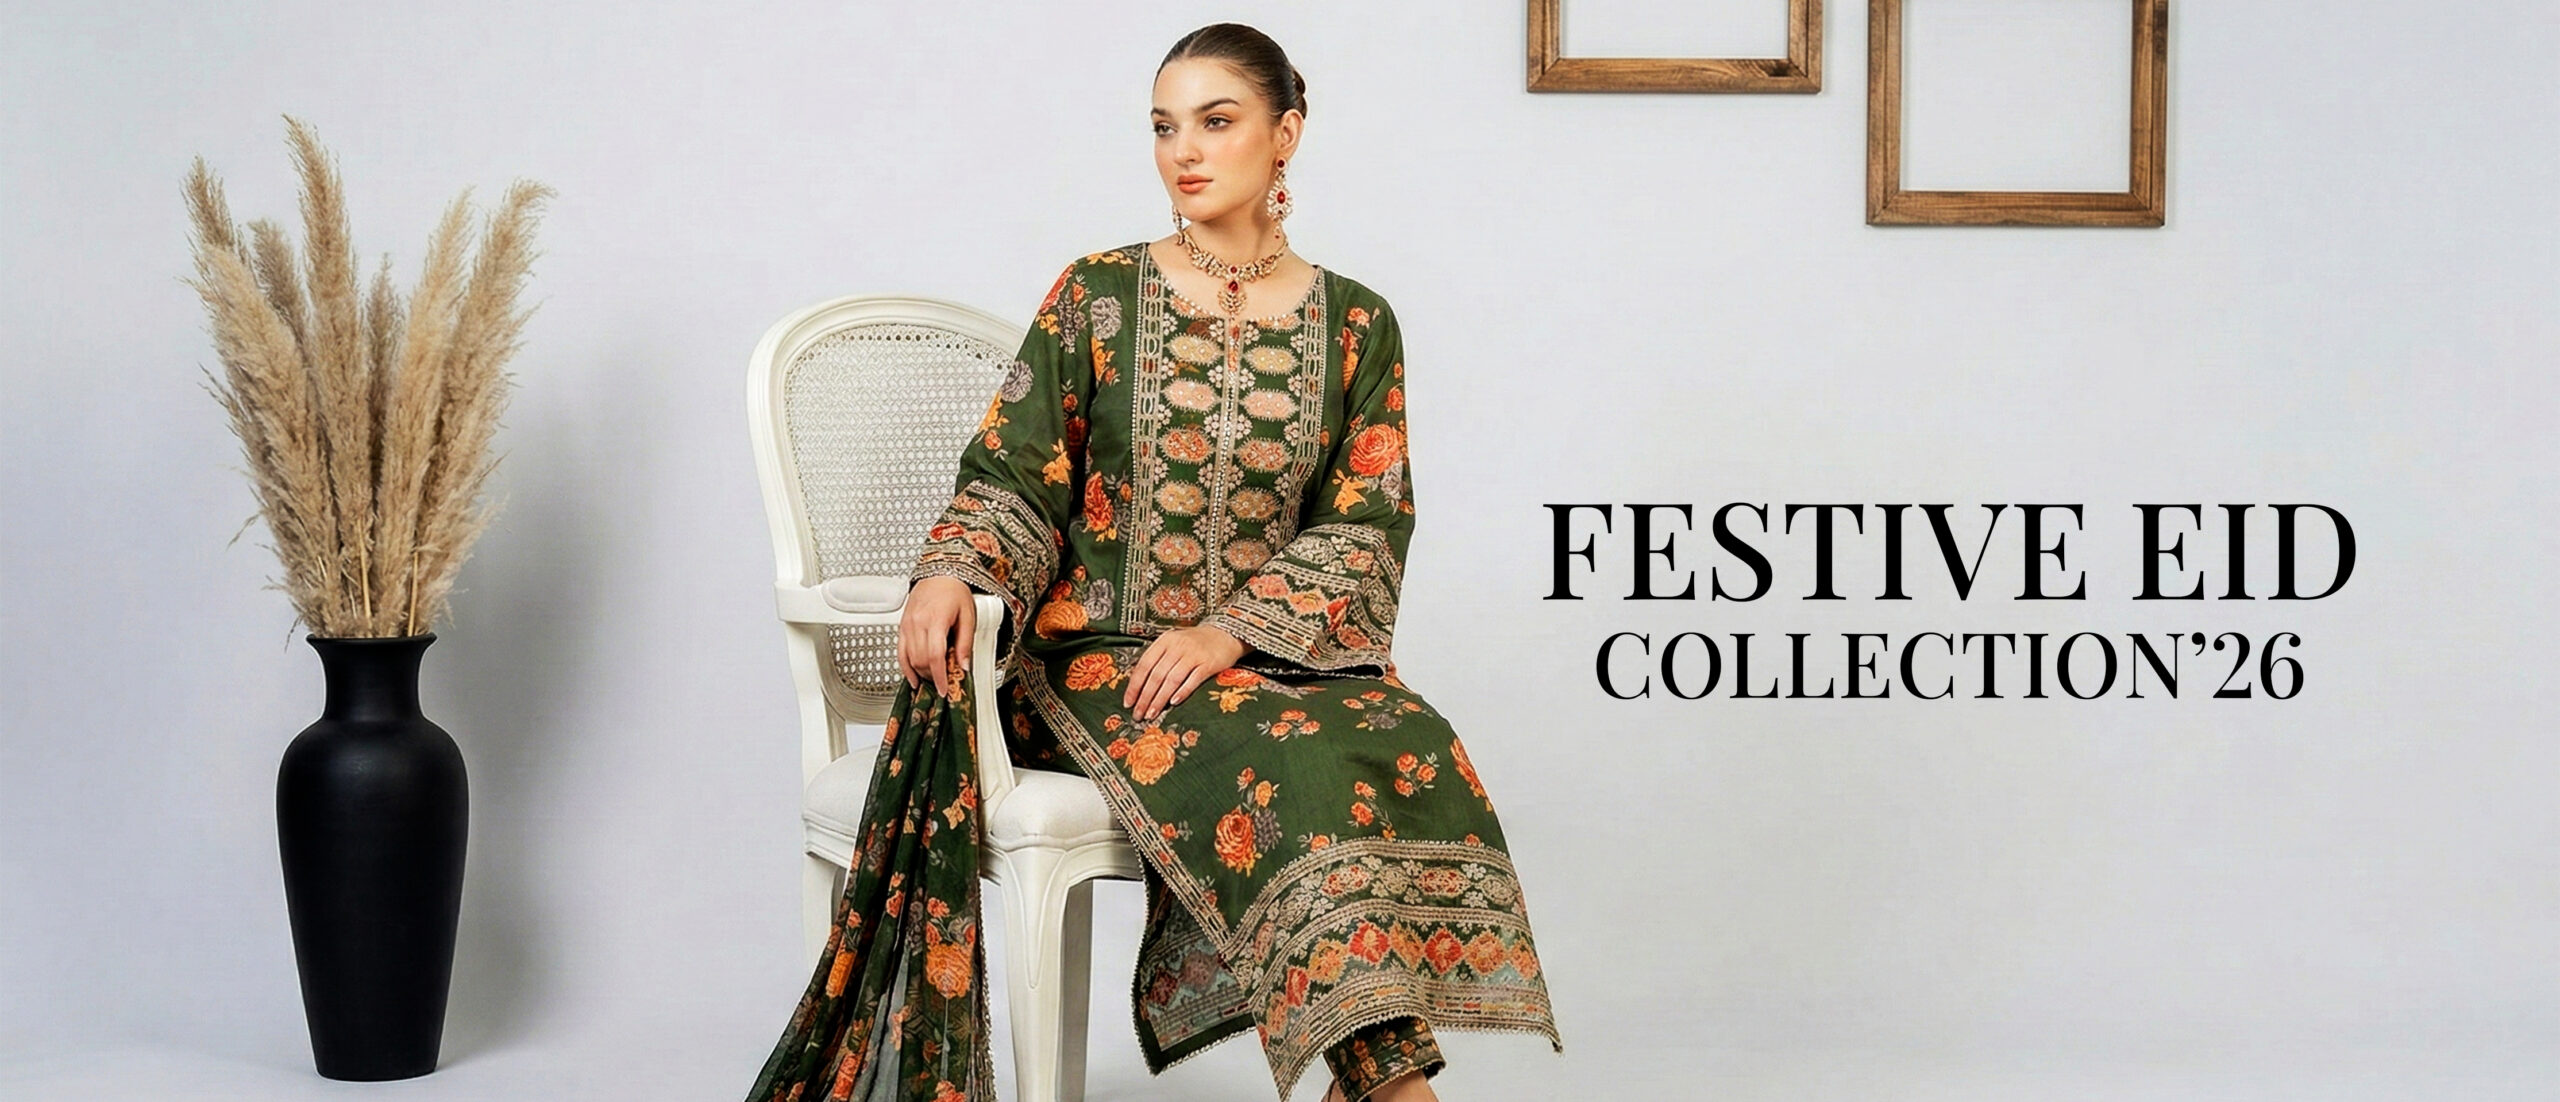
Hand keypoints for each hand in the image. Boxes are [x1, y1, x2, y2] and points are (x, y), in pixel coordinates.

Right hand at [899, 575, 977, 699]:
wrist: (939, 573)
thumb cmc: (954, 591)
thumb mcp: (968, 616)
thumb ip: (965, 643)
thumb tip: (964, 666)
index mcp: (936, 620)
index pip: (935, 656)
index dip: (939, 677)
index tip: (944, 689)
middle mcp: (918, 623)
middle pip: (921, 660)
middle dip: (932, 676)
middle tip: (943, 682)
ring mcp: (907, 625)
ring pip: (909, 658)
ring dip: (920, 673)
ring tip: (932, 679)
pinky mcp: (902, 627)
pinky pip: (900, 652)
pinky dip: (905, 667)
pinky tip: (912, 677)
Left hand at [1123, 625, 1246, 720]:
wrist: (1226, 633)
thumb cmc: (1195, 643)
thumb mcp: (1173, 644)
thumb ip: (1159, 660)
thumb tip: (1140, 686)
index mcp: (1164, 641)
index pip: (1144, 665)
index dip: (1134, 685)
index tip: (1128, 703)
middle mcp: (1177, 646)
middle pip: (1156, 675)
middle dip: (1145, 697)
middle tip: (1138, 714)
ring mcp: (1194, 654)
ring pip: (1172, 679)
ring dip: (1160, 699)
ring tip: (1152, 714)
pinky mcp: (1209, 663)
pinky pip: (1193, 680)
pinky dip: (1182, 692)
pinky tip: (1174, 703)